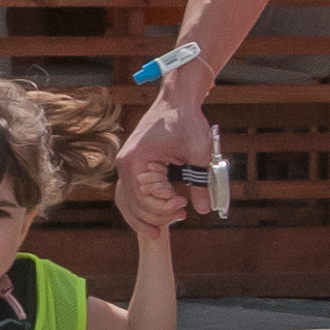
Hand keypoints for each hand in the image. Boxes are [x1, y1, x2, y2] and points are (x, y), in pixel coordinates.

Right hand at [114, 88, 212, 225]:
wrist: (176, 99)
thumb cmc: (185, 120)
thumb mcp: (199, 152)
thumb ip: (202, 182)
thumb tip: (204, 210)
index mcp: (135, 160)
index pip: (143, 198)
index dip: (162, 208)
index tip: (183, 204)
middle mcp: (124, 164)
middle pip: (134, 204)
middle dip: (156, 215)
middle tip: (182, 214)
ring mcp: (126, 165)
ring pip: (128, 202)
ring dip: (144, 217)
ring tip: (162, 229)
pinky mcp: (133, 166)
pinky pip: (130, 194)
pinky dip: (140, 208)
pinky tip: (154, 219)